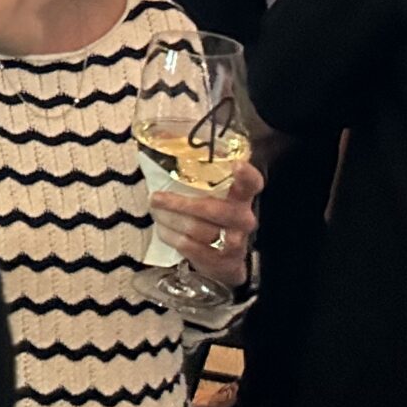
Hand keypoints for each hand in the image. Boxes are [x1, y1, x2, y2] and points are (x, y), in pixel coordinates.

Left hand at [150, 159, 263, 290]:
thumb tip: (165, 145)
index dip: (246, 175)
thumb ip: (198, 177)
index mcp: (242, 197)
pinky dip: (171, 237)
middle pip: (213, 209)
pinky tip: (162, 230)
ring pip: (197, 229)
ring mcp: (236, 242)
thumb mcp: (211, 196)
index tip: (236, 165)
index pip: (252, 183)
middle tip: (155, 198)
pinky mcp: (223, 262)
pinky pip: (191, 247)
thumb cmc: (210, 216)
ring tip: (155, 213)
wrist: (223, 260)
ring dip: (170, 220)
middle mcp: (243, 219)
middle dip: (179, 204)